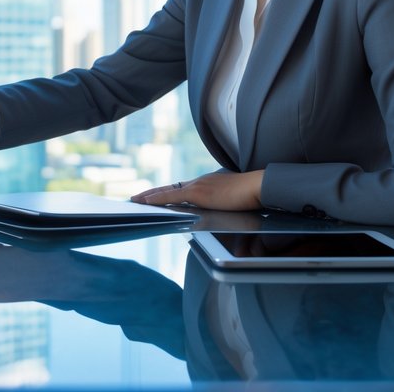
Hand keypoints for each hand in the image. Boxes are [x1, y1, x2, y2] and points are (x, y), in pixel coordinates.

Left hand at [131, 170, 264, 211]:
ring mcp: (197, 186)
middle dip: (152, 193)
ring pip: (167, 191)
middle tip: (136, 197)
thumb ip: (221, 203)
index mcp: (206, 183)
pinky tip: (145, 202)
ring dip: (149, 196)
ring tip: (135, 200)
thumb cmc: (251, 195)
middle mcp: (199, 182)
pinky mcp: (198, 193)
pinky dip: (156, 199)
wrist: (258, 186)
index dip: (166, 192)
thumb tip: (218, 211)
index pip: (181, 188)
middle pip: (170, 187)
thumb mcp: (231, 199)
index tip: (155, 195)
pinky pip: (171, 197)